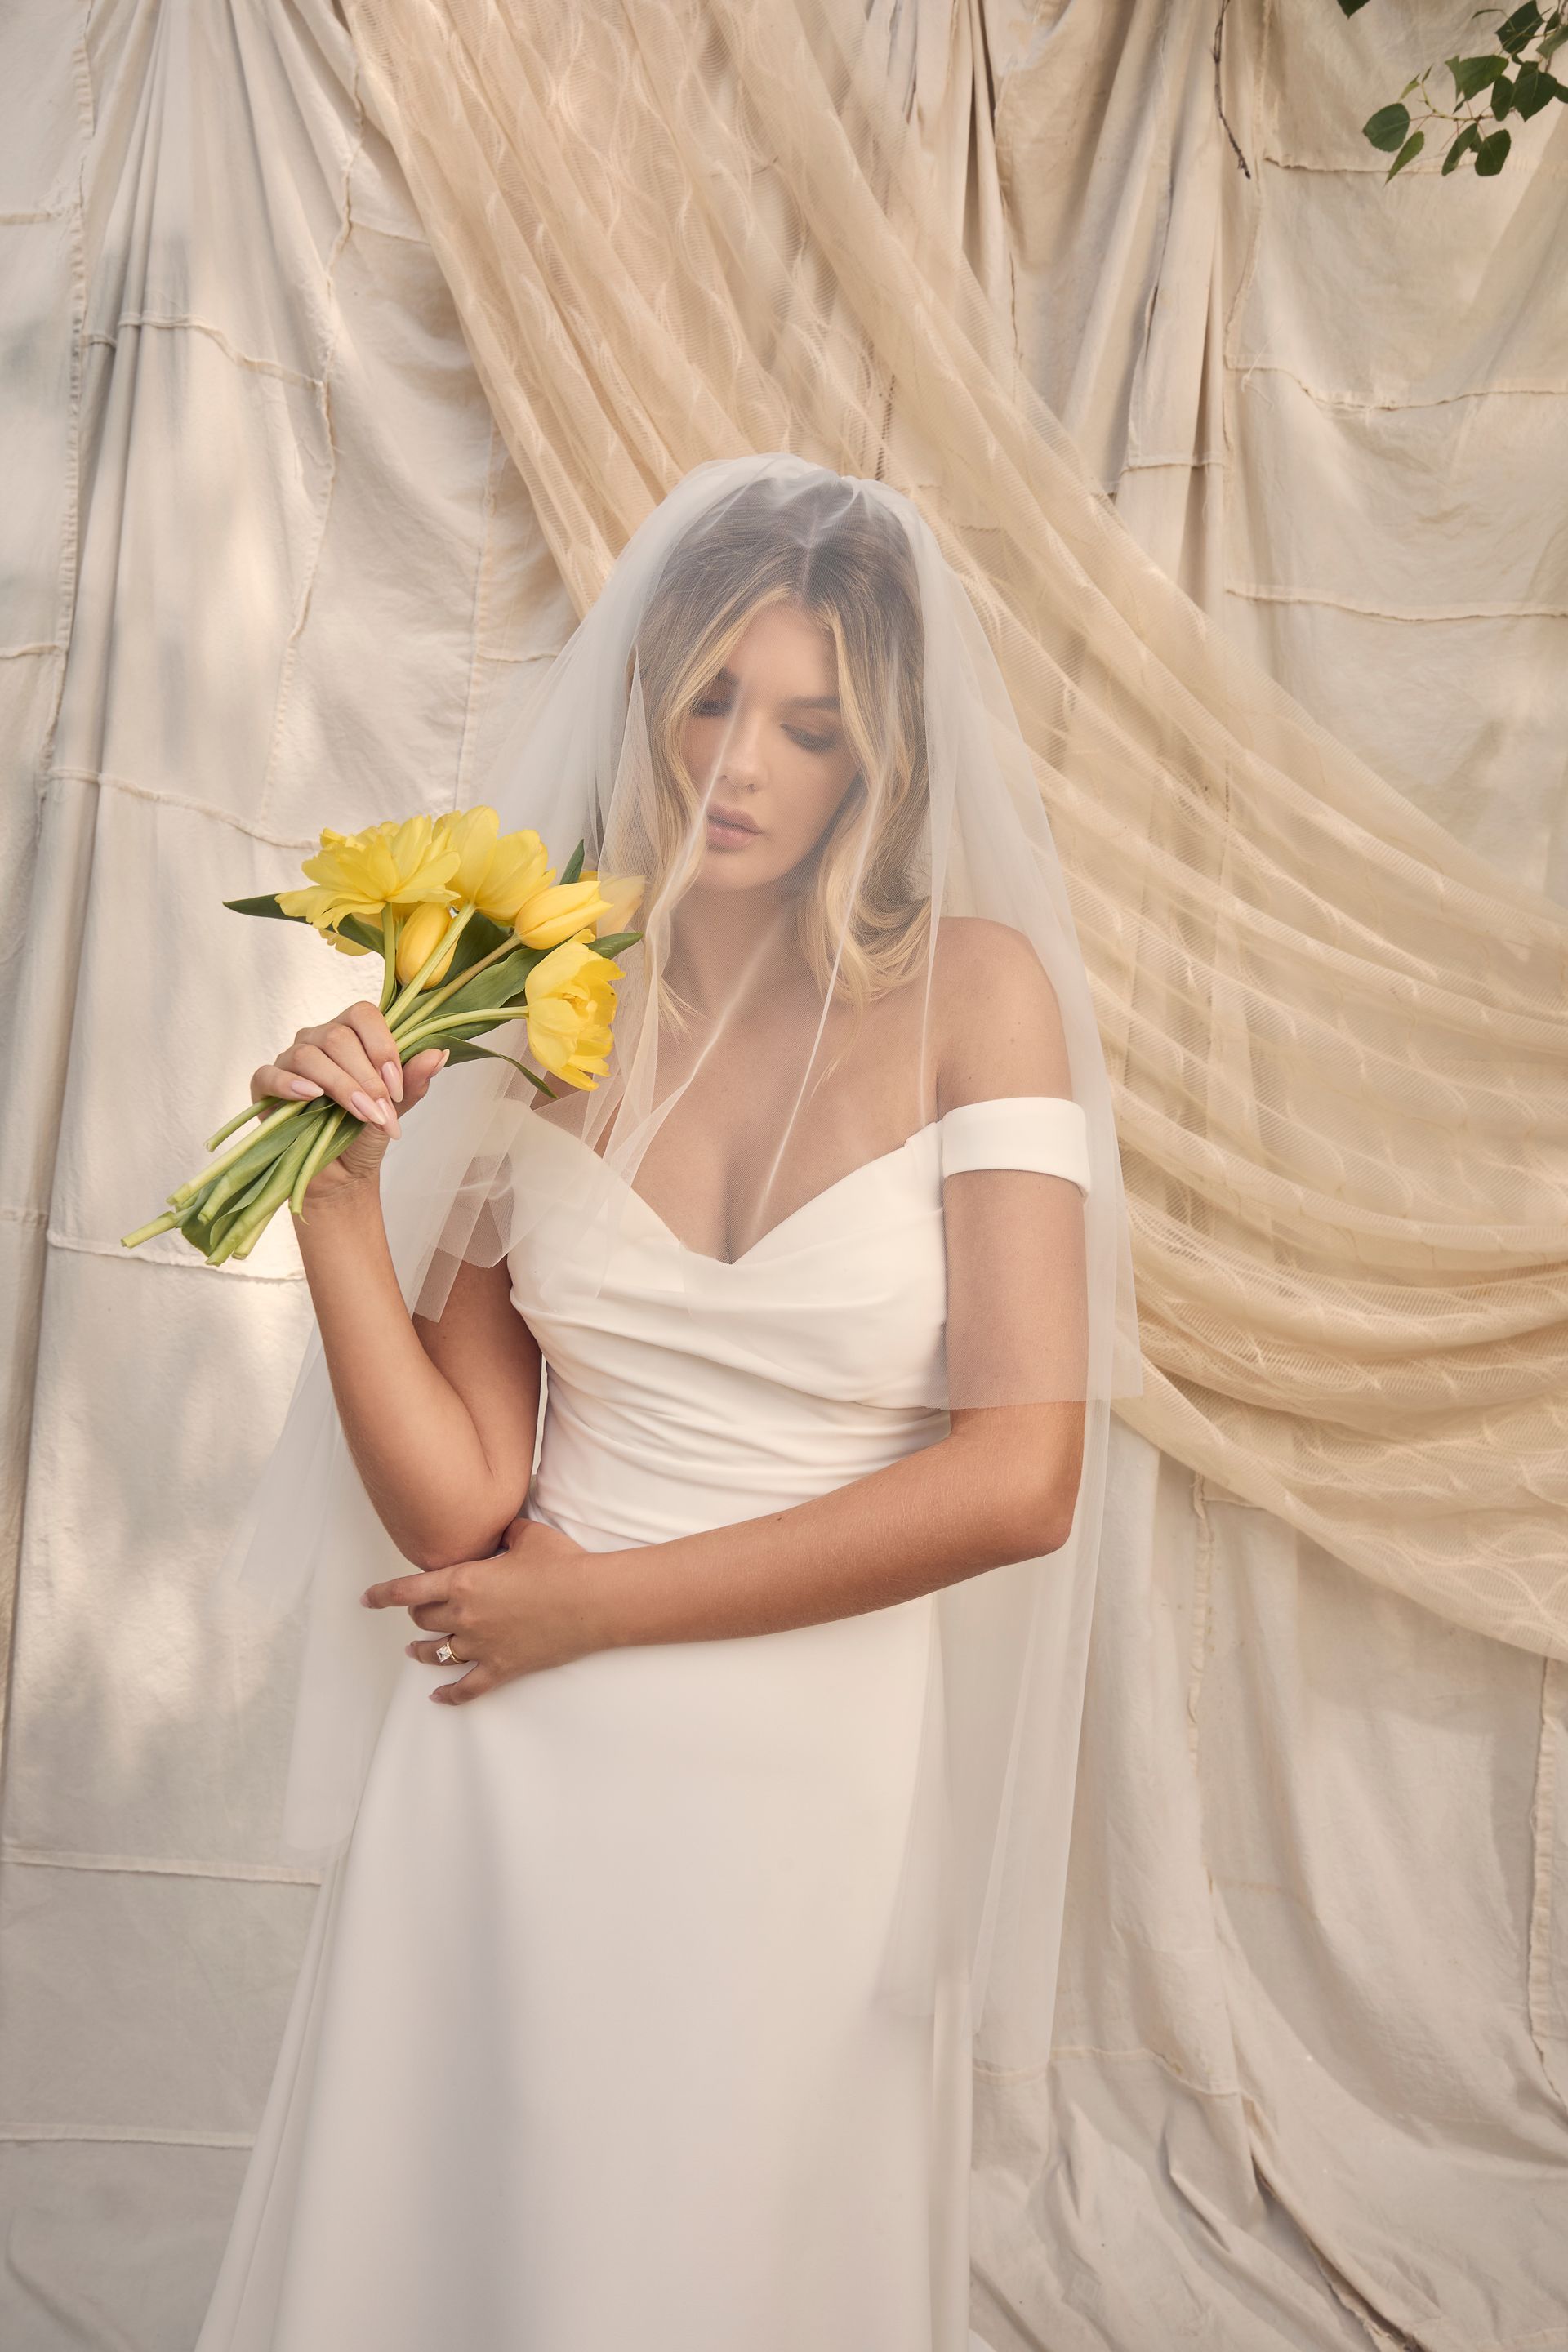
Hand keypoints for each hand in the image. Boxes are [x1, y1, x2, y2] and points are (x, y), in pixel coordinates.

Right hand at [249, 999, 448, 1191]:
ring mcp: (289, 1061)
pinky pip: (269, 1074)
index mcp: (352, 1036)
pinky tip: (311, 1097)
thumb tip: (439, 1053)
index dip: (382, 1045)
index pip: (363, 1014)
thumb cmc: (366, 1132)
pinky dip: (290, 1084)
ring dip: (340, 1085)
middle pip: (337, 1036)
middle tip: (382, 1110)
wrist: (343, 1173)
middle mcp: (318, 1040)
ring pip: (309, 1054)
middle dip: (366, 1076)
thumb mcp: (396, 1108)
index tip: (396, 1085)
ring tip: (360, 1114)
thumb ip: (414, 1080)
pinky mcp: (264, 1087)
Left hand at [361, 1516, 609, 1704]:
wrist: (591, 1600)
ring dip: (422, 1651)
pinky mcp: (501, 1667)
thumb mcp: (528, 1535)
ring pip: (437, 1653)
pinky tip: (437, 1698)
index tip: (368, 1599)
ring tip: (414, 1650)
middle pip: (423, 1620)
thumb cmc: (562, 1563)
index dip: (383, 1595)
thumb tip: (502, 1528)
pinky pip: (467, 1687)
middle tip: (417, 1613)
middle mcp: (465, 1614)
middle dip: (416, 1616)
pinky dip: (449, 1695)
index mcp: (464, 1580)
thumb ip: (505, 1532)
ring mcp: (481, 1644)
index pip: (408, 1590)